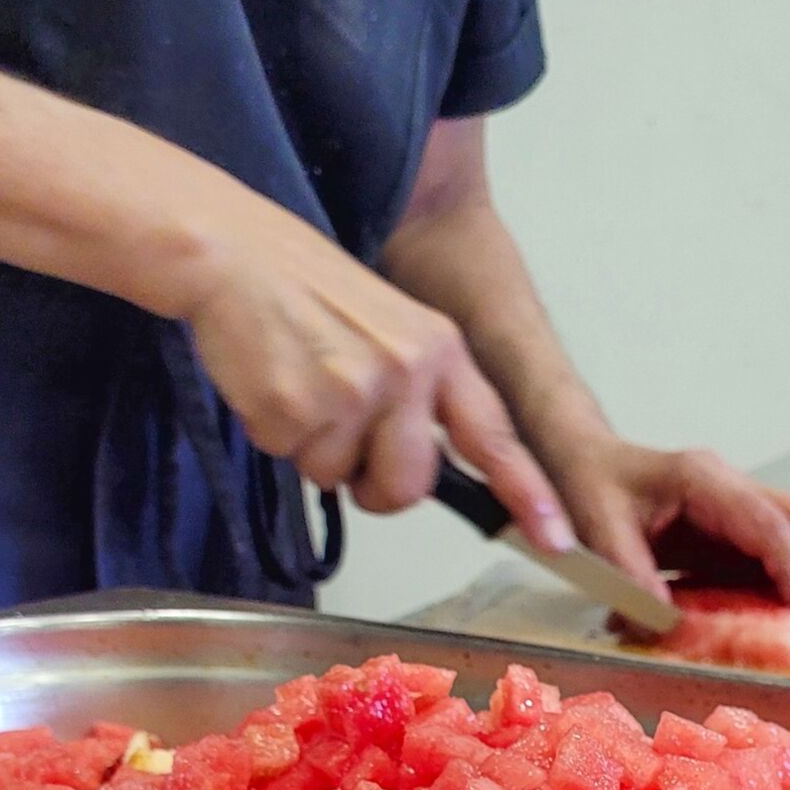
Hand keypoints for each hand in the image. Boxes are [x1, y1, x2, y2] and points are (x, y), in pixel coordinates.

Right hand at [180, 195, 575, 552]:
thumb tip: (425, 469)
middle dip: (374, 484)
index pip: (492, 434)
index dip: (525, 490)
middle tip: (342, 433)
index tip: (555, 535)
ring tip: (303, 387)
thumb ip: (423, 395)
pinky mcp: (296, 408)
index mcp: (439, 350)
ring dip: (316, 453)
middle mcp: (406, 371)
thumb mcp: (392, 328)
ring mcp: (351, 390)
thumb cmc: (309, 294)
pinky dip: (276, 436)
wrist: (234, 254)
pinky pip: (293, 462)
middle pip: (407, 487)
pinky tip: (273, 382)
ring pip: (342, 480)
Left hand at [547, 436, 789, 630]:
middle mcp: (732, 484)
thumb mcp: (599, 530)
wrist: (589, 463)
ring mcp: (740, 502)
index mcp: (702, 479)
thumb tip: (669, 621)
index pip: (769, 522)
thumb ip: (632, 574)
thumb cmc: (593, 489)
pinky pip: (781, 549)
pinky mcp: (738, 525)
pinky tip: (786, 614)